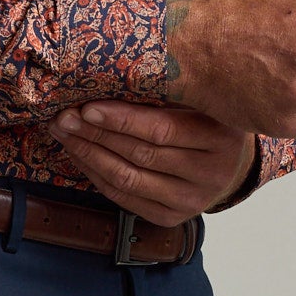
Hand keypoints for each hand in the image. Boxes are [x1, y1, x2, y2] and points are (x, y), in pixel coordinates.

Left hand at [52, 103, 255, 225]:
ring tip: (64, 134)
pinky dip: (96, 175)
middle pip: (140, 155)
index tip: (87, 107)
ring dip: (89, 155)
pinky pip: (124, 198)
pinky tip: (79, 155)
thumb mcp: (200, 98)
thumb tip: (107, 76)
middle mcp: (210, 175)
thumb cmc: (209, 118)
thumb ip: (167, 91)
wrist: (231, 161)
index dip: (121, 120)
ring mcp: (191, 201)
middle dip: (95, 134)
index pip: (162, 131)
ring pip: (128, 179)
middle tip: (63, 117)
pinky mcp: (172, 218)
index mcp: (220, 138)